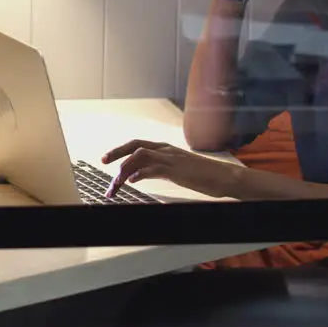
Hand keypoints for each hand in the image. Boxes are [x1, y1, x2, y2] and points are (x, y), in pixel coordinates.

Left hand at [100, 140, 239, 198]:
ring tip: (116, 182)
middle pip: (135, 145)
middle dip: (116, 152)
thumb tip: (138, 174)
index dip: (120, 150)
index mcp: (165, 148)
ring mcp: (171, 159)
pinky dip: (140, 173)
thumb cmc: (203, 175)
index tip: (106, 158)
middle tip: (103, 161)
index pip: (137, 144)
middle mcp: (166, 150)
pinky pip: (153, 168)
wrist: (225, 177)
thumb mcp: (176, 169)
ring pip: (140, 156)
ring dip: (125, 168)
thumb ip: (158, 169)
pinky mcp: (177, 170)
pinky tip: (132, 181)